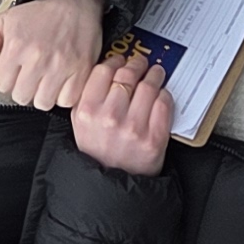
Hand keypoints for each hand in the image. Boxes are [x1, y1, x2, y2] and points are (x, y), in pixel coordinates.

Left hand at [0, 0, 110, 108]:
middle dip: (24, 88)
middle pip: (21, 97)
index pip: (2, 84)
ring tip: (46, 80)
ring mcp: (60, 66)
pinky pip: (67, 101)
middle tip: (31, 76)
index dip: (7, 79)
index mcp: (16, 46)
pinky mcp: (81, 71)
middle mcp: (37, 58)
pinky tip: (62, 83)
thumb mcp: (7, 20)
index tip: (15, 71)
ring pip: (43, 102)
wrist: (75, 0)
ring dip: (43, 94)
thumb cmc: (41, 12)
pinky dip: (64, 96)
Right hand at [66, 51, 175, 175]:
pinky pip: (164, 103)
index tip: (121, 60)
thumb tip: (107, 68)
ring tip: (155, 74)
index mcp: (87, 110)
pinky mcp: (154, 138)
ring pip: (149, 85)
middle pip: (128, 73)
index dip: (116, 60)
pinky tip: (160, 95)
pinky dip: (164, 95)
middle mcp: (110, 117)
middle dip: (138, 64)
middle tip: (141, 64)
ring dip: (154, 75)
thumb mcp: (79, 123)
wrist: (112, 183)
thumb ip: (87, 95)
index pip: (104, 70)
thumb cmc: (96, 152)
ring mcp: (133, 127)